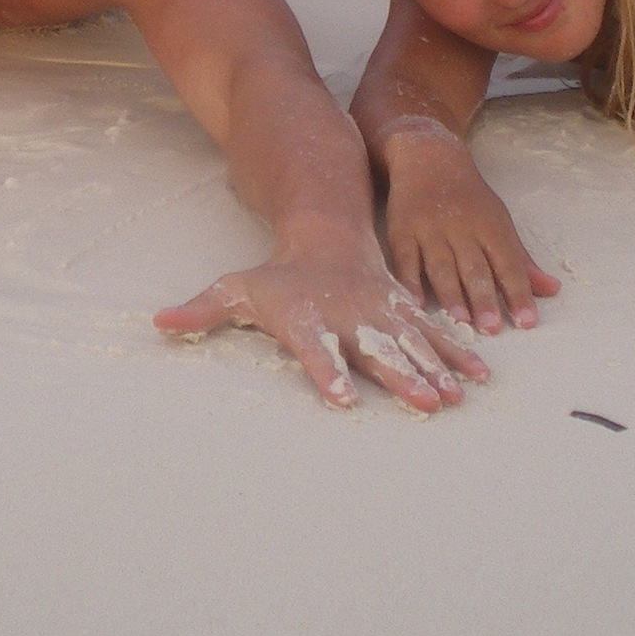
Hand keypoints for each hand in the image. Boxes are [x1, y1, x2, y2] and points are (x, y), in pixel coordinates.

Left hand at [155, 247, 488, 411]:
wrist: (326, 234)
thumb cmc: (278, 277)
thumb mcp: (236, 288)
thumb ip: (201, 311)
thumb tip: (156, 321)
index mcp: (309, 319)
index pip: (316, 349)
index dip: (327, 372)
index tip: (340, 396)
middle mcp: (349, 317)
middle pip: (375, 350)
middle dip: (400, 375)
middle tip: (422, 401)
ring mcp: (380, 313)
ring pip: (411, 342)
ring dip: (435, 369)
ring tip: (454, 396)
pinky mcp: (402, 311)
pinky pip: (432, 332)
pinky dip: (455, 352)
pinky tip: (478, 375)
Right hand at [384, 156, 559, 335]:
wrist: (429, 158)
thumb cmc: (471, 199)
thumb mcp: (500, 222)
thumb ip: (521, 261)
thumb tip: (552, 290)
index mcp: (490, 226)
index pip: (509, 264)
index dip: (518, 293)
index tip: (527, 322)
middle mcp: (461, 228)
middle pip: (474, 267)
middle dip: (484, 297)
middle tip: (492, 327)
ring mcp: (429, 229)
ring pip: (441, 266)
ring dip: (451, 294)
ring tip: (461, 320)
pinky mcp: (401, 232)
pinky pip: (406, 261)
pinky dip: (410, 282)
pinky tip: (416, 304)